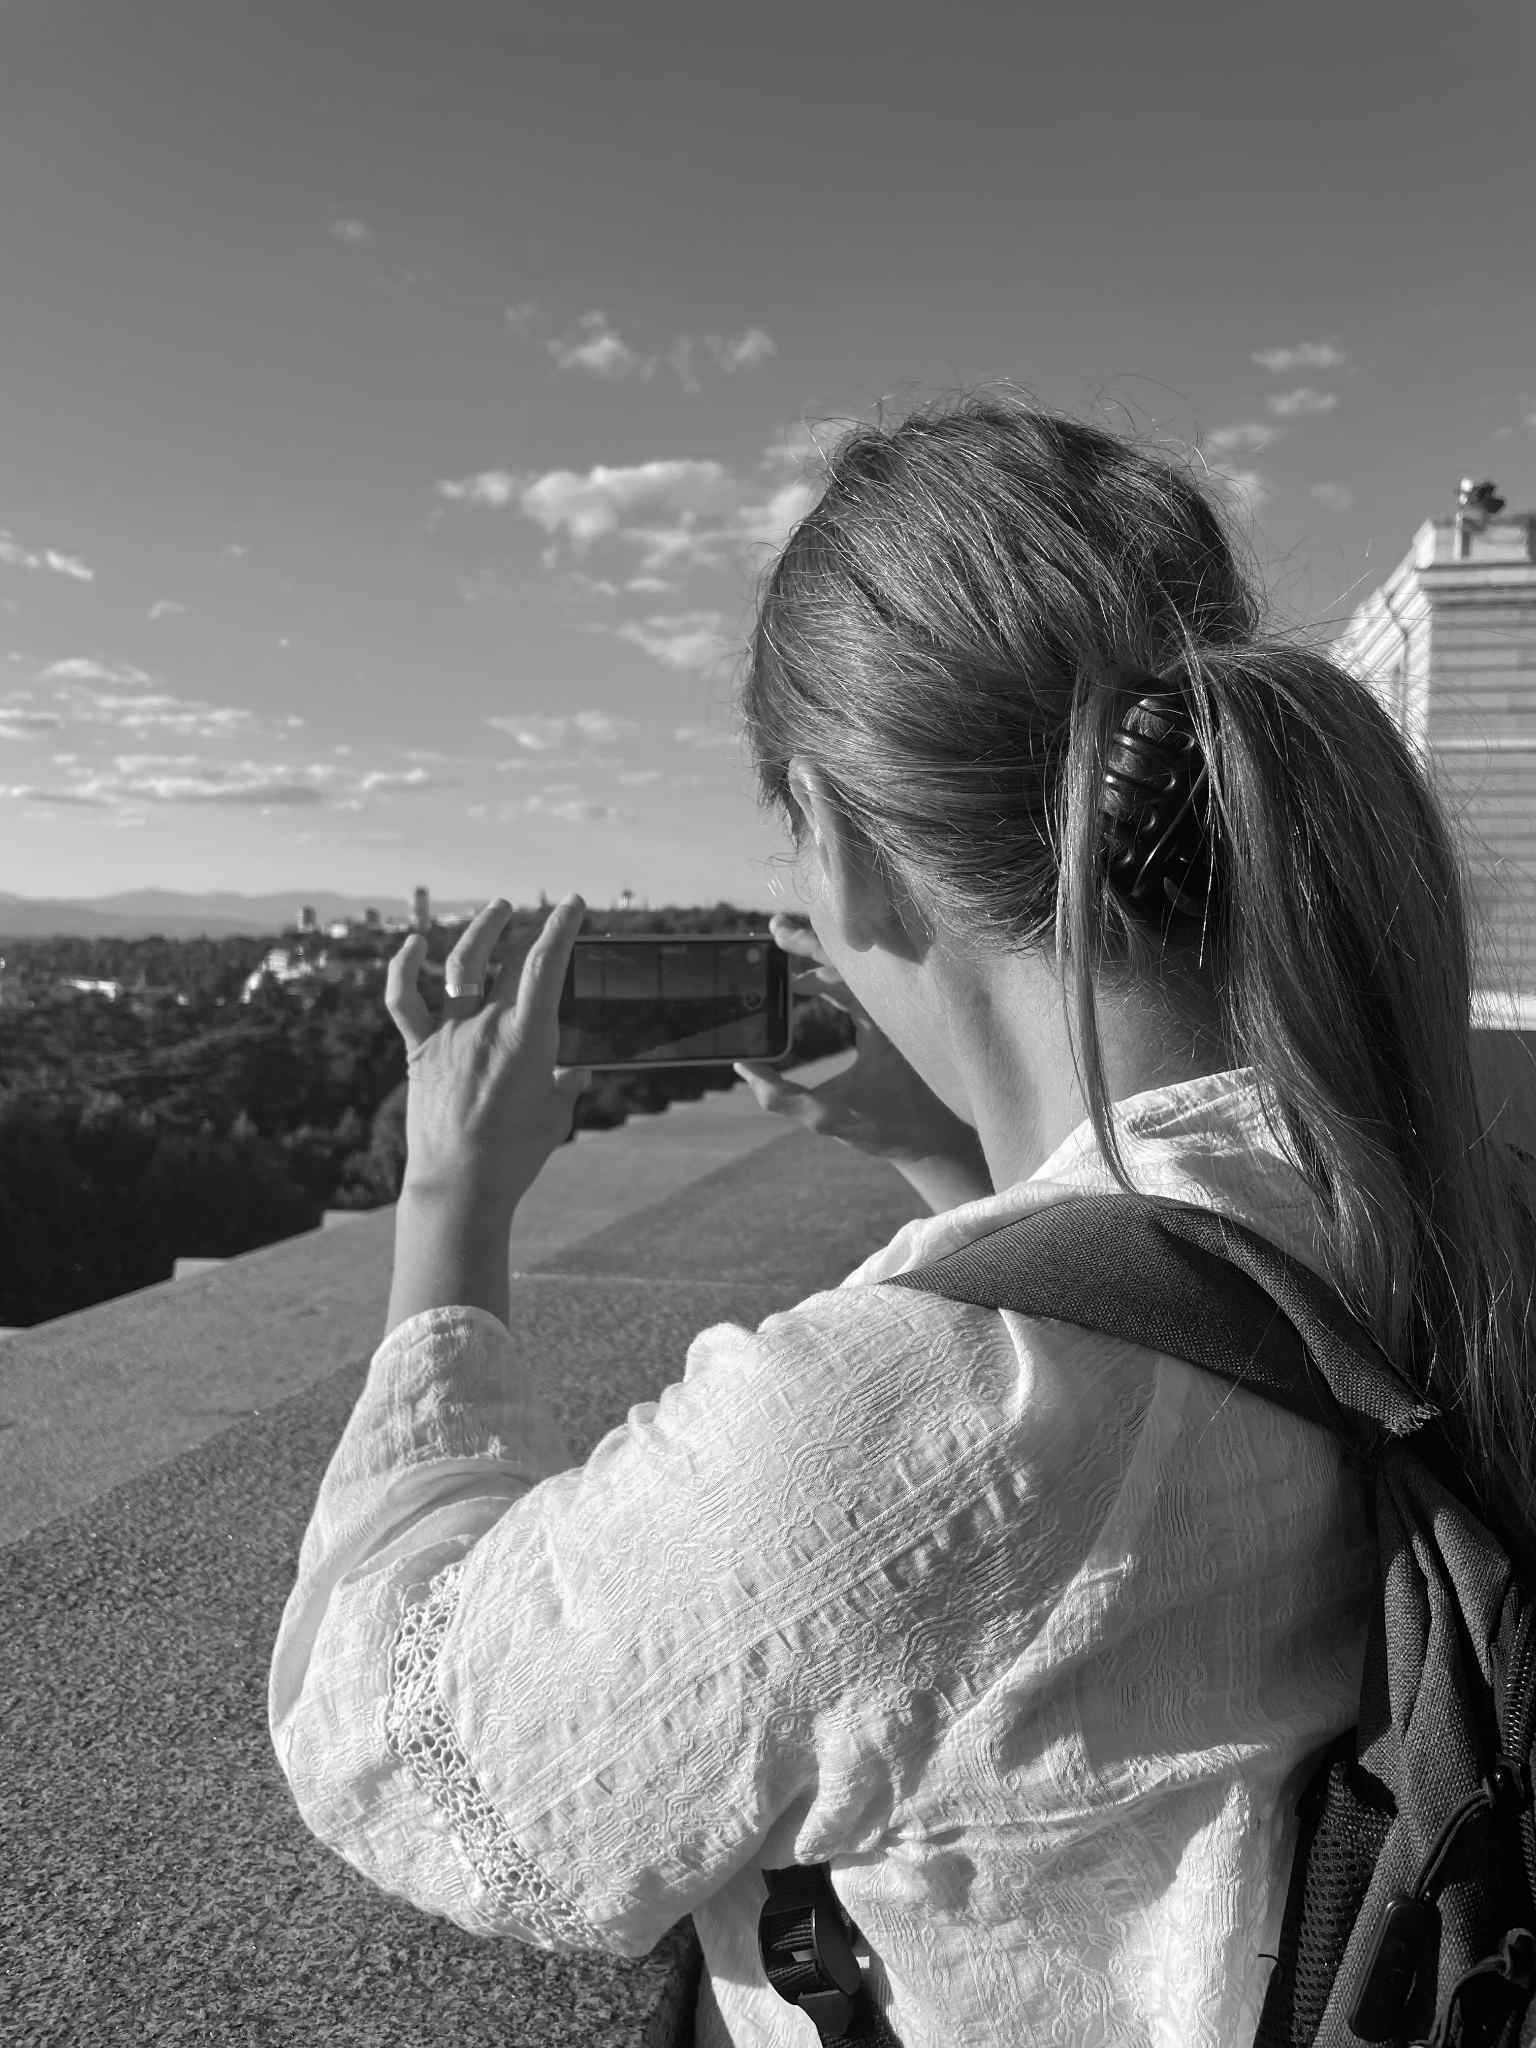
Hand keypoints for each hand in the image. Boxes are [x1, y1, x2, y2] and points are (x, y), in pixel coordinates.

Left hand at [384, 894, 591, 1214]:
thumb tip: (576, 1071)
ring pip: (462, 964)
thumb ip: (567, 1084)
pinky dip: (404, 966)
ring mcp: (449, 1034)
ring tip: (498, 910)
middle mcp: (486, 1025)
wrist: (458, 1184)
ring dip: (482, 931)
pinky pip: (403, 999)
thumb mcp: (557, 1115)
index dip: (562, 928)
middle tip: (541, 917)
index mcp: (527, 1038)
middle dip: (530, 930)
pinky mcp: (420, 1050)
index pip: (546, 966)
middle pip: (509, 959)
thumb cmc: (515, 1155)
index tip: (573, 905)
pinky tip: (414, 943)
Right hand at [732, 912, 982, 1165]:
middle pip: (853, 957)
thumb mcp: (829, 1117)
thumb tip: (745, 1069)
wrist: (939, 1139)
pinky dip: (833, 977)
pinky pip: (863, 984)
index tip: (782, 953)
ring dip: (821, 956)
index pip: (846, 971)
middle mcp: (897, 1006)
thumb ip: (782, 1098)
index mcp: (886, 1020)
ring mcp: (898, 1009)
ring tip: (785, 945)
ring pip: (859, 968)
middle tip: (776, 930)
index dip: (811, 956)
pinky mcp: (896, 1019)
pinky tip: (806, 982)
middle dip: (812, 939)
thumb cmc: (891, 1127)